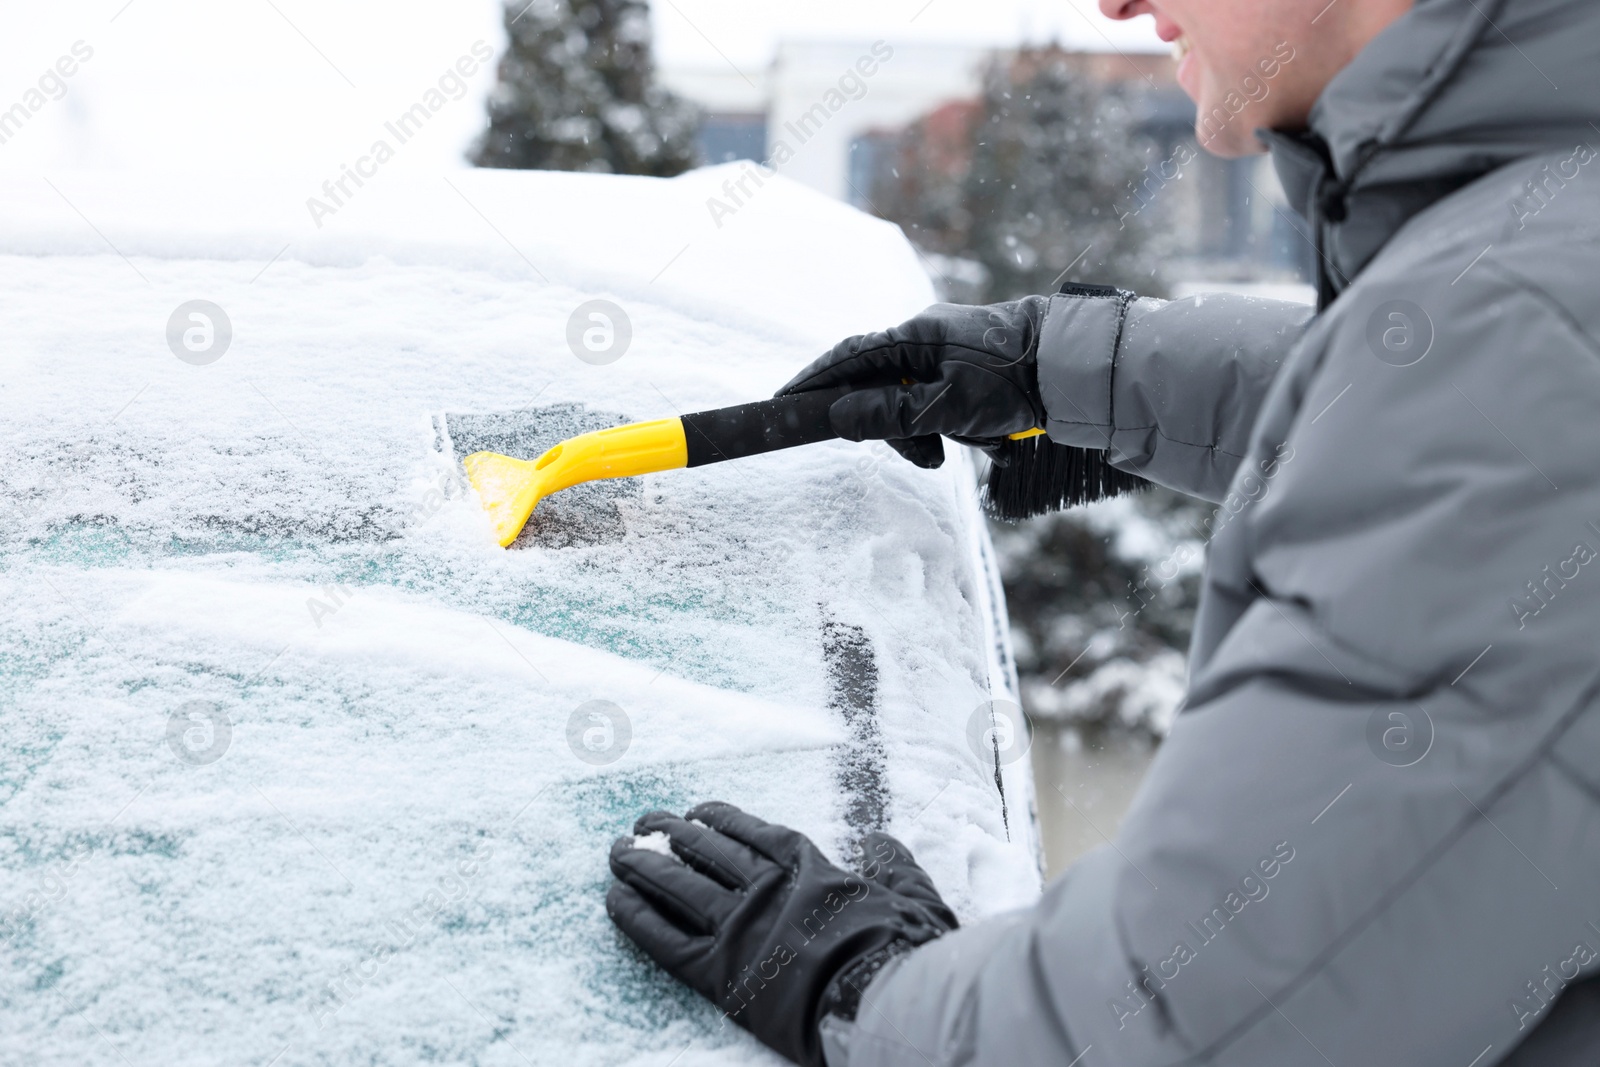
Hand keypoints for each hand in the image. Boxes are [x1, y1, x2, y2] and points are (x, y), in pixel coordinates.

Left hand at [606, 802, 956, 1066]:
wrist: (880, 997)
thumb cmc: (903, 951)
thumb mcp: (913, 896)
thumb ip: (894, 866)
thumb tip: (882, 841)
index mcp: (808, 867)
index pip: (754, 834)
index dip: (722, 820)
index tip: (699, 811)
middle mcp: (766, 888)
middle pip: (705, 852)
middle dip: (671, 834)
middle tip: (645, 822)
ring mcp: (738, 927)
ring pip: (678, 887)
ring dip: (643, 865)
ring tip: (618, 850)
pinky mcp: (718, 971)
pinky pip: (664, 938)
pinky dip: (636, 917)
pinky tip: (613, 900)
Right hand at [777, 299, 1049, 468]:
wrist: (1075, 368)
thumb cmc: (1012, 379)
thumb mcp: (946, 405)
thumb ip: (889, 415)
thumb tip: (838, 416)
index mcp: (914, 336)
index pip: (847, 358)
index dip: (813, 382)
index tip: (784, 403)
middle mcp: (926, 340)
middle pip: (880, 389)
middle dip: (895, 429)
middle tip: (922, 456)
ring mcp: (948, 356)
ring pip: (912, 404)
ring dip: (927, 435)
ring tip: (956, 451)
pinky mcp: (970, 374)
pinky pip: (941, 407)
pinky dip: (952, 429)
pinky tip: (981, 440)